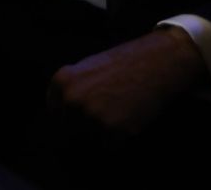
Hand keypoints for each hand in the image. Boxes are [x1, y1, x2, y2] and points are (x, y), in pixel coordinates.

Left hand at [47, 27, 207, 136]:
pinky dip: (118, 140)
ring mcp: (91, 115)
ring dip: (102, 136)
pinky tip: (128, 121)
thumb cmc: (123, 66)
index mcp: (62, 81)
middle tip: (106, 117)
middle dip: (85, 130)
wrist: (155, 64)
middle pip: (69, 131)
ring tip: (118, 115)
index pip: (55, 115)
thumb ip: (70, 91)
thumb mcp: (86, 69)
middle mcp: (71, 99)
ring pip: (88, 141)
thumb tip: (60, 121)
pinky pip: (109, 146)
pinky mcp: (112, 129)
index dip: (70, 119)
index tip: (84, 117)